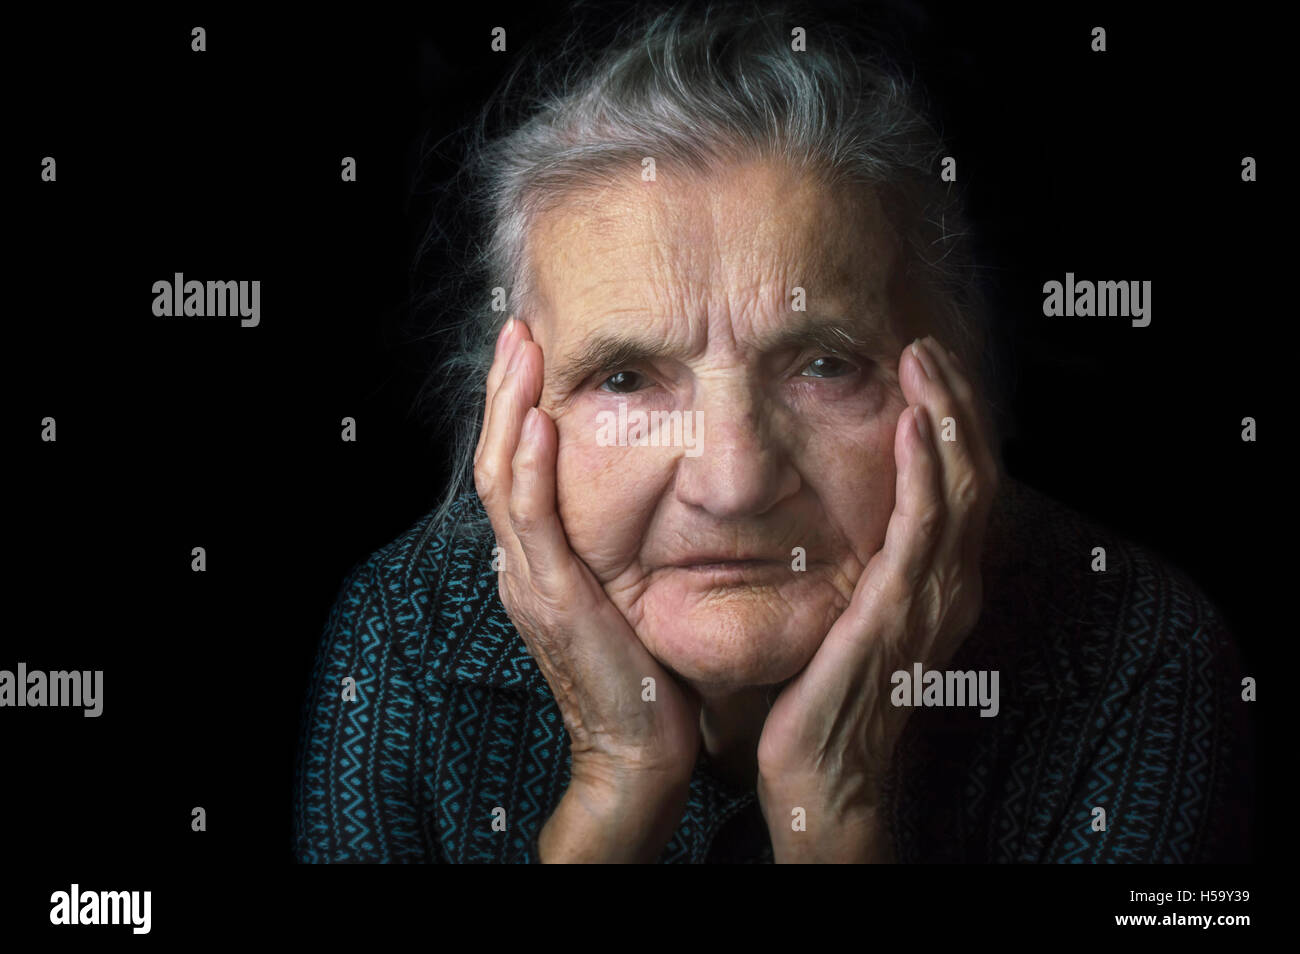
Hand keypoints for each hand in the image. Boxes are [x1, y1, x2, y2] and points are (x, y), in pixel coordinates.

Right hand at [473, 317, 701, 860]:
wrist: (640, 748)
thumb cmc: (645, 671)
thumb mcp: (626, 593)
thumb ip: (618, 546)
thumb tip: (653, 490)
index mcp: (538, 561)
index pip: (515, 466)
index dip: (516, 406)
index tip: (533, 351)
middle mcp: (522, 565)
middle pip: (497, 458)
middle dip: (505, 390)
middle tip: (519, 328)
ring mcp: (529, 582)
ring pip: (502, 478)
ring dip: (508, 409)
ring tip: (520, 351)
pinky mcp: (553, 600)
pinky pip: (532, 523)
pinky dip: (529, 469)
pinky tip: (538, 423)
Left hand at [754, 336, 998, 861]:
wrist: (825, 773)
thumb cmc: (829, 693)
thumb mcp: (855, 613)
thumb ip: (866, 564)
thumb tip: (844, 510)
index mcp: (941, 581)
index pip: (962, 481)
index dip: (953, 420)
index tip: (926, 366)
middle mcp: (951, 584)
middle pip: (973, 470)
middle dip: (954, 401)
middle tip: (926, 344)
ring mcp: (932, 598)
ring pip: (959, 486)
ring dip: (944, 416)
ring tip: (922, 359)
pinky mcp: (898, 611)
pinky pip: (922, 527)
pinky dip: (924, 469)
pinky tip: (912, 424)